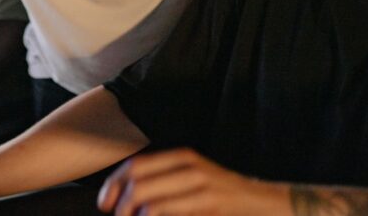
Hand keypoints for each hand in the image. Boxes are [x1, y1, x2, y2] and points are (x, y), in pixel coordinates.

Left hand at [97, 148, 285, 214]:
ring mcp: (202, 189)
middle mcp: (190, 168)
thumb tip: (124, 194)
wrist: (263, 202)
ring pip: (153, 204)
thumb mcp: (192, 176)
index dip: (114, 184)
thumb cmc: (221, 193)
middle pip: (140, 184)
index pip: (136, 166)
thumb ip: (163, 179)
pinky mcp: (211, 207)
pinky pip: (172, 214)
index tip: (105, 203)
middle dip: (122, 205)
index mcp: (182, 157)